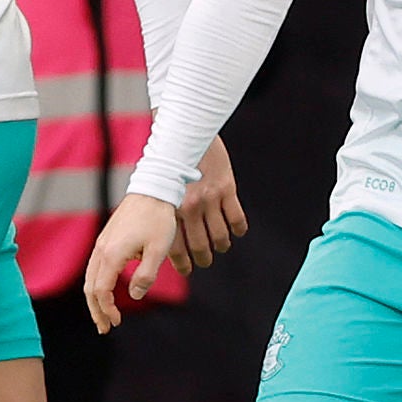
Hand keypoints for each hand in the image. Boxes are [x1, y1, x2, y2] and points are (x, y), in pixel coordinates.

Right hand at [86, 194, 181, 333]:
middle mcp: (101, 250)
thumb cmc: (159, 219)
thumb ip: (146, 275)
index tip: (117, 322)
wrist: (153, 189)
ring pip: (90, 278)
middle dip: (96, 310)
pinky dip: (97, 284)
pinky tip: (106, 291)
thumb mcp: (159, 250)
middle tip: (105, 328)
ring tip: (103, 315)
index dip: (107, 309)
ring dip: (95, 299)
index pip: (100, 291)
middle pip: (90, 288)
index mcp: (112, 254)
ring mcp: (101, 243)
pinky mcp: (106, 238)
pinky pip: (95, 267)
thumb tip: (134, 295)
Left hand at [174, 137, 245, 270]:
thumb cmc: (170, 163)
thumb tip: (163, 241)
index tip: (187, 269)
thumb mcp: (163, 189)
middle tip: (205, 261)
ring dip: (221, 245)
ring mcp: (210, 198)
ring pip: (221, 236)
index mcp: (170, 210)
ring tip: (220, 246)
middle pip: (200, 246)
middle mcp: (190, 207)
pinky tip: (237, 231)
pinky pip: (237, 218)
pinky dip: (238, 229)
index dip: (183, 264)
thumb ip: (165, 213)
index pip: (176, 248)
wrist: (187, 133)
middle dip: (204, 259)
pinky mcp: (227, 188)